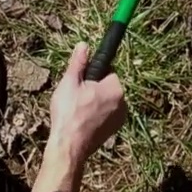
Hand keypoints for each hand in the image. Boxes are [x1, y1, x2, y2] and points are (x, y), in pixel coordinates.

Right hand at [47, 43, 126, 169]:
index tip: (82, 81)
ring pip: (107, 101)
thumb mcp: (70, 82)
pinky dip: (97, 114)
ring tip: (77, 110)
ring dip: (95, 102)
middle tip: (77, 96)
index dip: (93, 74)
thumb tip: (83, 45)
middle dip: (94, 88)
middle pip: (108, 86)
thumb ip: (79, 63)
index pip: (108, 71)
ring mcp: (120, 118)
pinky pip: (107, 114)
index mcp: (115, 88)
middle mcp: (123, 102)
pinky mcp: (114, 129)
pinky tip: (83, 120)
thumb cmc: (69, 113)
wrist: (69, 146)